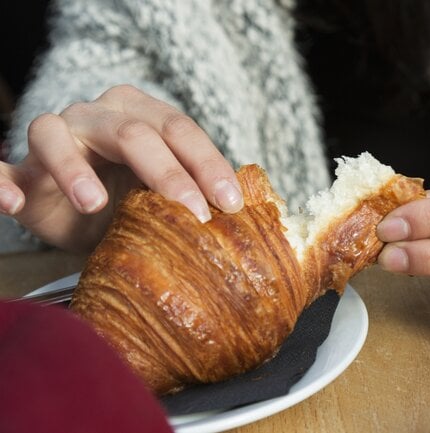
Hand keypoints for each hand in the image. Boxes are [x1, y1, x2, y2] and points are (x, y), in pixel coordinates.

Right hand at [0, 85, 242, 251]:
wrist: (84, 218)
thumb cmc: (134, 200)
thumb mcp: (169, 195)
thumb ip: (201, 193)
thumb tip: (249, 212)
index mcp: (142, 115)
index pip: (181, 130)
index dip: (208, 164)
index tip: (231, 204)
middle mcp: (99, 115)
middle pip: (134, 133)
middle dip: (168, 174)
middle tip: (193, 215)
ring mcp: (57, 134)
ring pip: (57, 134)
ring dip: (74, 169)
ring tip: (94, 203)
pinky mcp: (20, 166)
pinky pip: (0, 167)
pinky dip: (1, 180)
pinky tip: (14, 200)